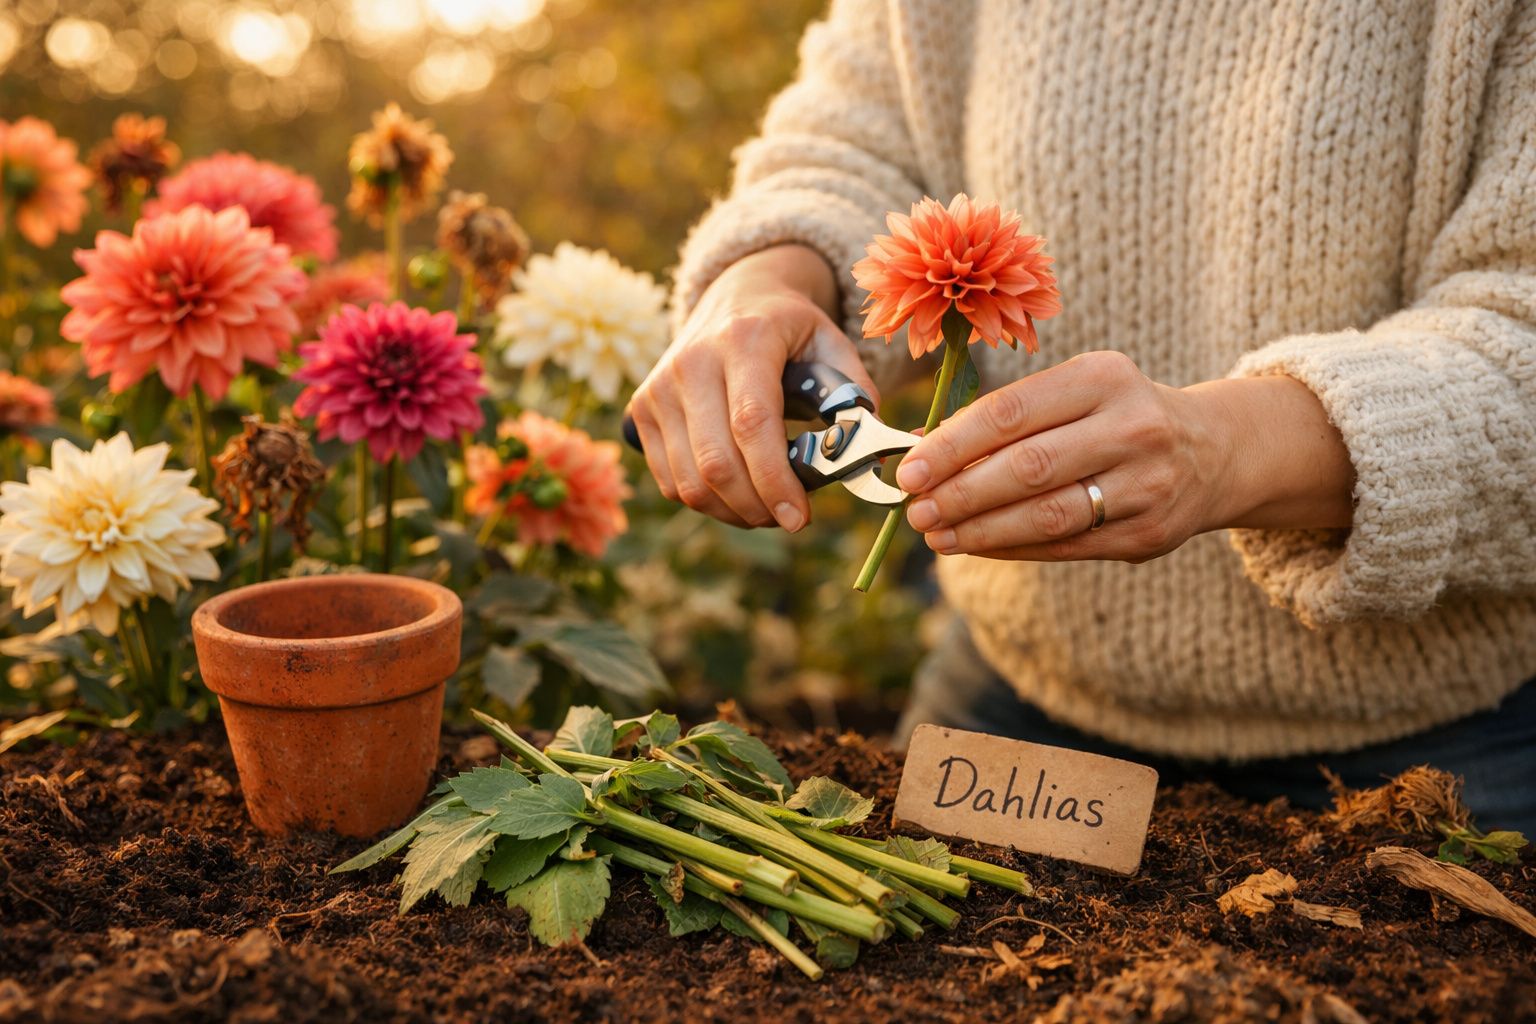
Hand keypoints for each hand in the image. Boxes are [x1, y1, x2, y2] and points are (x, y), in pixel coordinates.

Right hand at [627, 245, 879, 530]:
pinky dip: (707, 503)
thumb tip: (865, 462)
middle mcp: (692, 361)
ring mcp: (659, 387)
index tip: (800, 518)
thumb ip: (854, 398)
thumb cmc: (791, 332)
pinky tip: (737, 495)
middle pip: (716, 462)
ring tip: (767, 509)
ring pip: (689, 482)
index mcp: (745, 339)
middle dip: (758, 507)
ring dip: (734, 512)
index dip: (775, 480)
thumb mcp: (832, 345)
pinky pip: (670, 482)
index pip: (752, 422)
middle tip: (790, 519)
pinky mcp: (640, 410)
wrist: (734, 297)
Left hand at [894, 351, 1353, 561]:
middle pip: (1027, 467)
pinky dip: (1012, 548)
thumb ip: (1005, 418)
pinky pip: (1066, 547)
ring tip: (937, 534)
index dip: (952, 445)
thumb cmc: (1115, 416)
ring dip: (981, 530)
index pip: (1011, 412)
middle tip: (916, 509)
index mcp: (1103, 377)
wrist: (1213, 450)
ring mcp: (1146, 484)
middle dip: (960, 493)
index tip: (909, 469)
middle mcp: (1132, 426)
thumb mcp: (1074, 392)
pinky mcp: (1149, 532)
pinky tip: (976, 546)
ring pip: (1047, 515)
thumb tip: (919, 447)